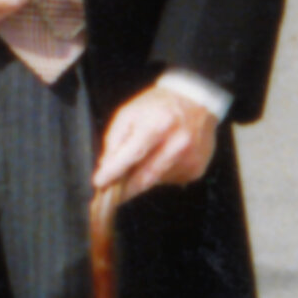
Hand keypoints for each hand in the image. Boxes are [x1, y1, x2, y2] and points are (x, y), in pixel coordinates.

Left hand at [94, 83, 218, 198]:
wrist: (194, 102)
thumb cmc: (157, 106)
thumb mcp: (129, 113)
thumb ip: (115, 139)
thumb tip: (106, 166)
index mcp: (159, 125)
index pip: (133, 154)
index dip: (114, 171)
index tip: (100, 183)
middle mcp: (179, 143)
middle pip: (146, 176)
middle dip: (124, 189)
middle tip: (108, 196)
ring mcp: (190, 158)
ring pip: (155, 181)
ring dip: (141, 179)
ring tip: (140, 162)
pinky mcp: (197, 169)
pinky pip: (168, 180)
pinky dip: (158, 175)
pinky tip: (160, 158)